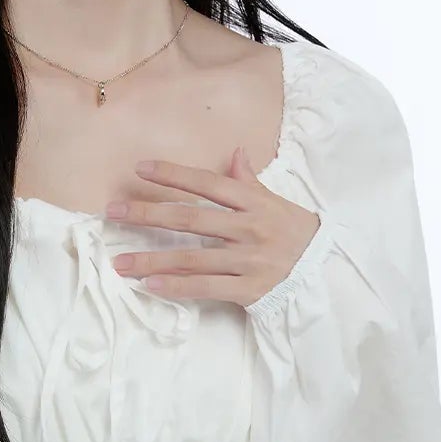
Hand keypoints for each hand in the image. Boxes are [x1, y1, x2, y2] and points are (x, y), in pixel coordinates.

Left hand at [103, 147, 320, 304]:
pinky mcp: (248, 289)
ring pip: (192, 258)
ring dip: (152, 260)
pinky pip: (206, 287)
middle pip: (190, 219)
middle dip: (148, 214)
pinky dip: (177, 287)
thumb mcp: (276, 203)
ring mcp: (247, 259)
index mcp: (253, 202)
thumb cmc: (297, 234)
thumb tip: (235, 153)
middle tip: (113, 212)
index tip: (141, 168)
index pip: (207, 184)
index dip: (174, 175)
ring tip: (120, 262)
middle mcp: (247, 228)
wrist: (327, 273)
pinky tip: (150, 286)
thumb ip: (249, 182)